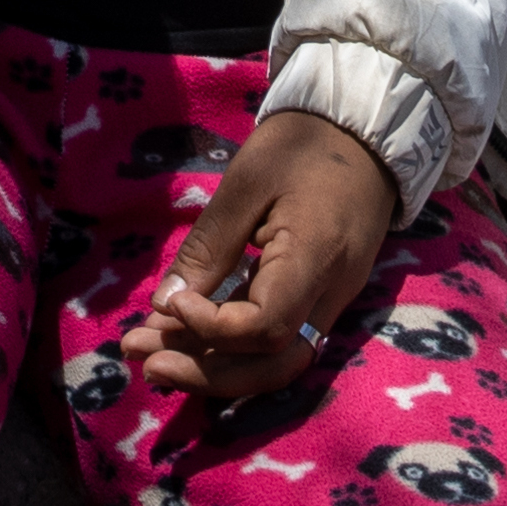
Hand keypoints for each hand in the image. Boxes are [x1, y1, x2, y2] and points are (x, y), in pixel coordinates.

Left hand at [122, 110, 397, 404]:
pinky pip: (280, 339)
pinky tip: (187, 338)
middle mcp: (331, 295)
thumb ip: (210, 247)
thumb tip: (165, 306)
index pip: (266, 327)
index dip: (212, 328)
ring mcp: (331, 301)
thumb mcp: (247, 181)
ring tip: (151, 357)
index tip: (171, 304)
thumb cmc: (304, 145)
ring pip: (276, 361)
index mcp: (316, 259)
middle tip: (140, 358)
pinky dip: (233, 347)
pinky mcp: (322, 298)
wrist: (365, 133)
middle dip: (204, 372)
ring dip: (214, 367)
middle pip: (272, 364)